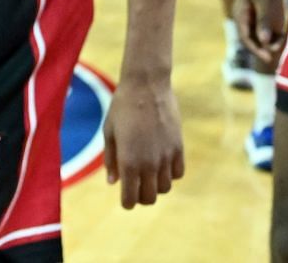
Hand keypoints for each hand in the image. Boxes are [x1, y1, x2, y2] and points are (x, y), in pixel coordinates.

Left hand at [103, 76, 182, 208]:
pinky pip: (178, 173)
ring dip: (155, 186)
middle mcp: (149, 164)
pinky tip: (161, 164)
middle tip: (135, 187)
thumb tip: (113, 182)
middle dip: (141, 197)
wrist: (146, 86)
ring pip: (165, 188)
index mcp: (128, 162)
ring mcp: (166, 157)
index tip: (125, 198)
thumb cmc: (122, 107)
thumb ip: (111, 159)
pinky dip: (170, 175)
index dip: (126, 202)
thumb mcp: (109, 132)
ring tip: (147, 174)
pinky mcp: (178, 148)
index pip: (130, 198)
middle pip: (149, 198)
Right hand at [232, 0, 287, 68]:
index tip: (269, 58)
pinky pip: (269, 29)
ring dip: (271, 44)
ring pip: (261, 36)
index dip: (257, 50)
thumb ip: (263, 20)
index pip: (246, 38)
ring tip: (283, 47)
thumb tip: (264, 42)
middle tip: (277, 59)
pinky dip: (276, 35)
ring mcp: (255, 15)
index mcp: (241, 14)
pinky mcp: (264, 13)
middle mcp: (246, 17)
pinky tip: (285, 38)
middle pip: (253, 39)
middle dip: (264, 49)